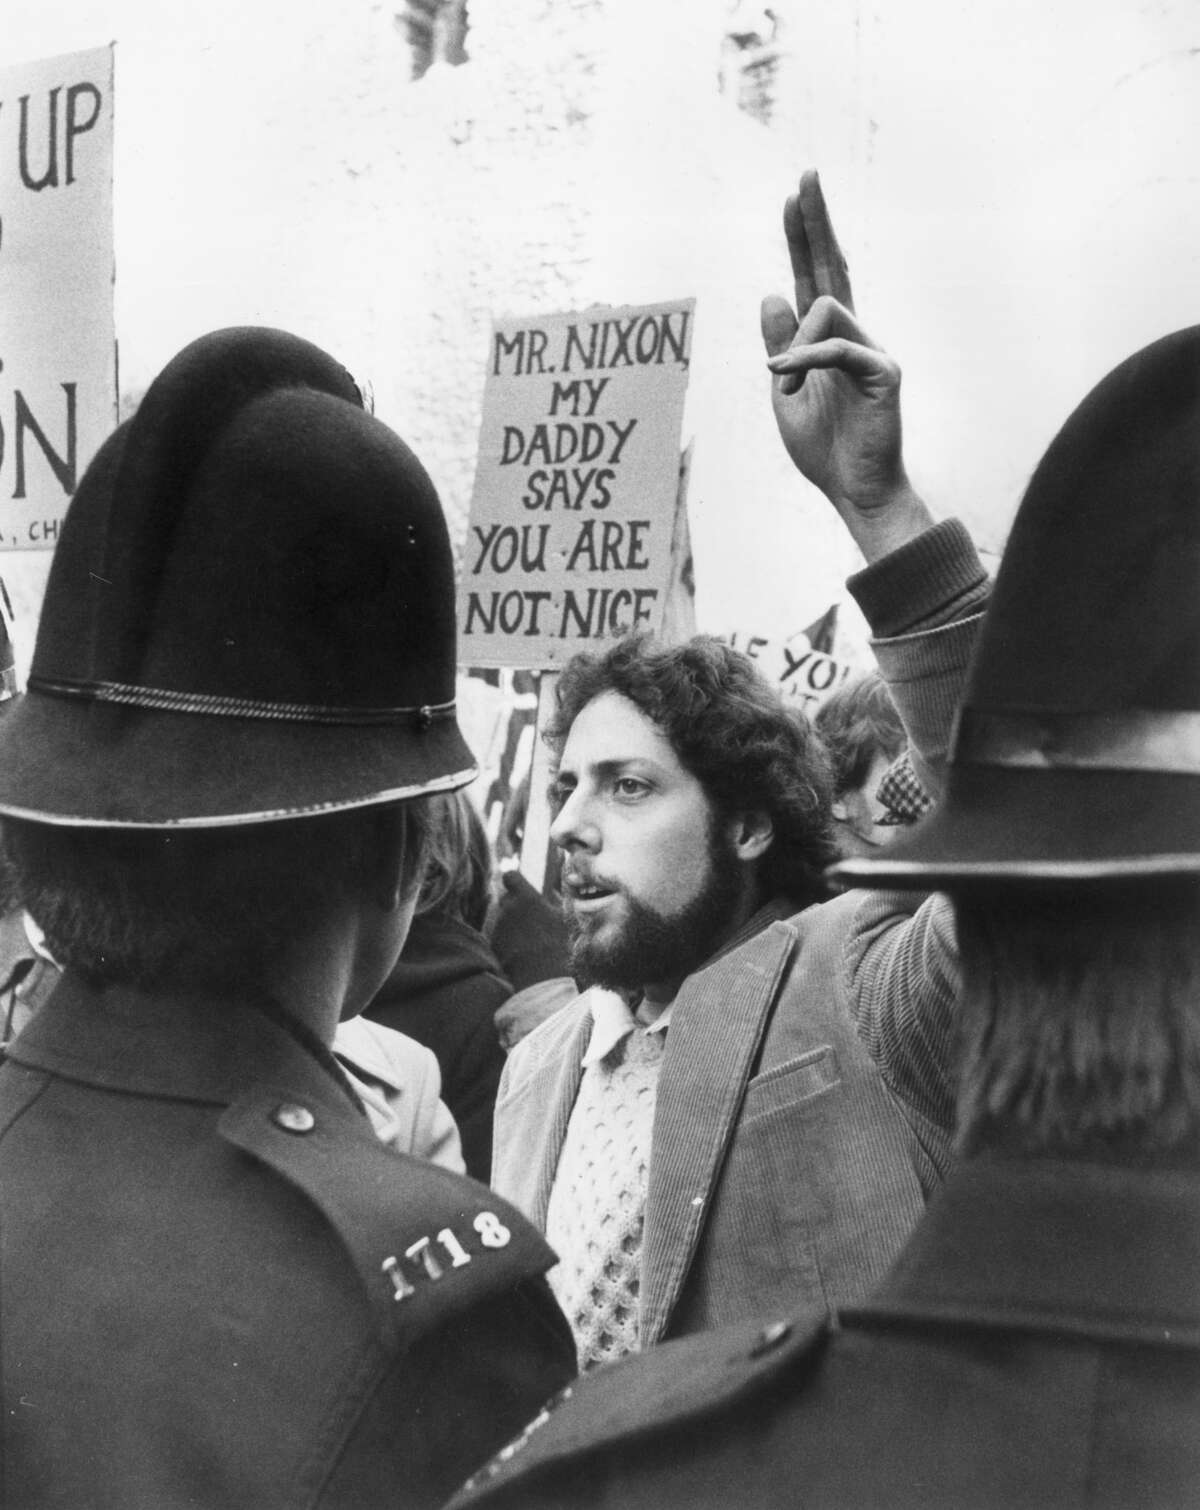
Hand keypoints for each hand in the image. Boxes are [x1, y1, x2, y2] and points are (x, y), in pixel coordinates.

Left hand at [761, 172, 931, 560]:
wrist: (853, 491)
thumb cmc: (824, 449)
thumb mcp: (785, 392)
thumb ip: (781, 345)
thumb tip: (770, 292)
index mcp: (827, 339)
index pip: (814, 277)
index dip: (802, 237)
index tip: (794, 195)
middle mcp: (853, 335)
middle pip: (832, 267)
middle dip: (814, 222)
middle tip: (805, 176)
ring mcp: (872, 349)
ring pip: (825, 308)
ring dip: (791, 346)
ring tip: (781, 385)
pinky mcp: (884, 371)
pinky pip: (835, 346)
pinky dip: (802, 358)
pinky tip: (780, 377)